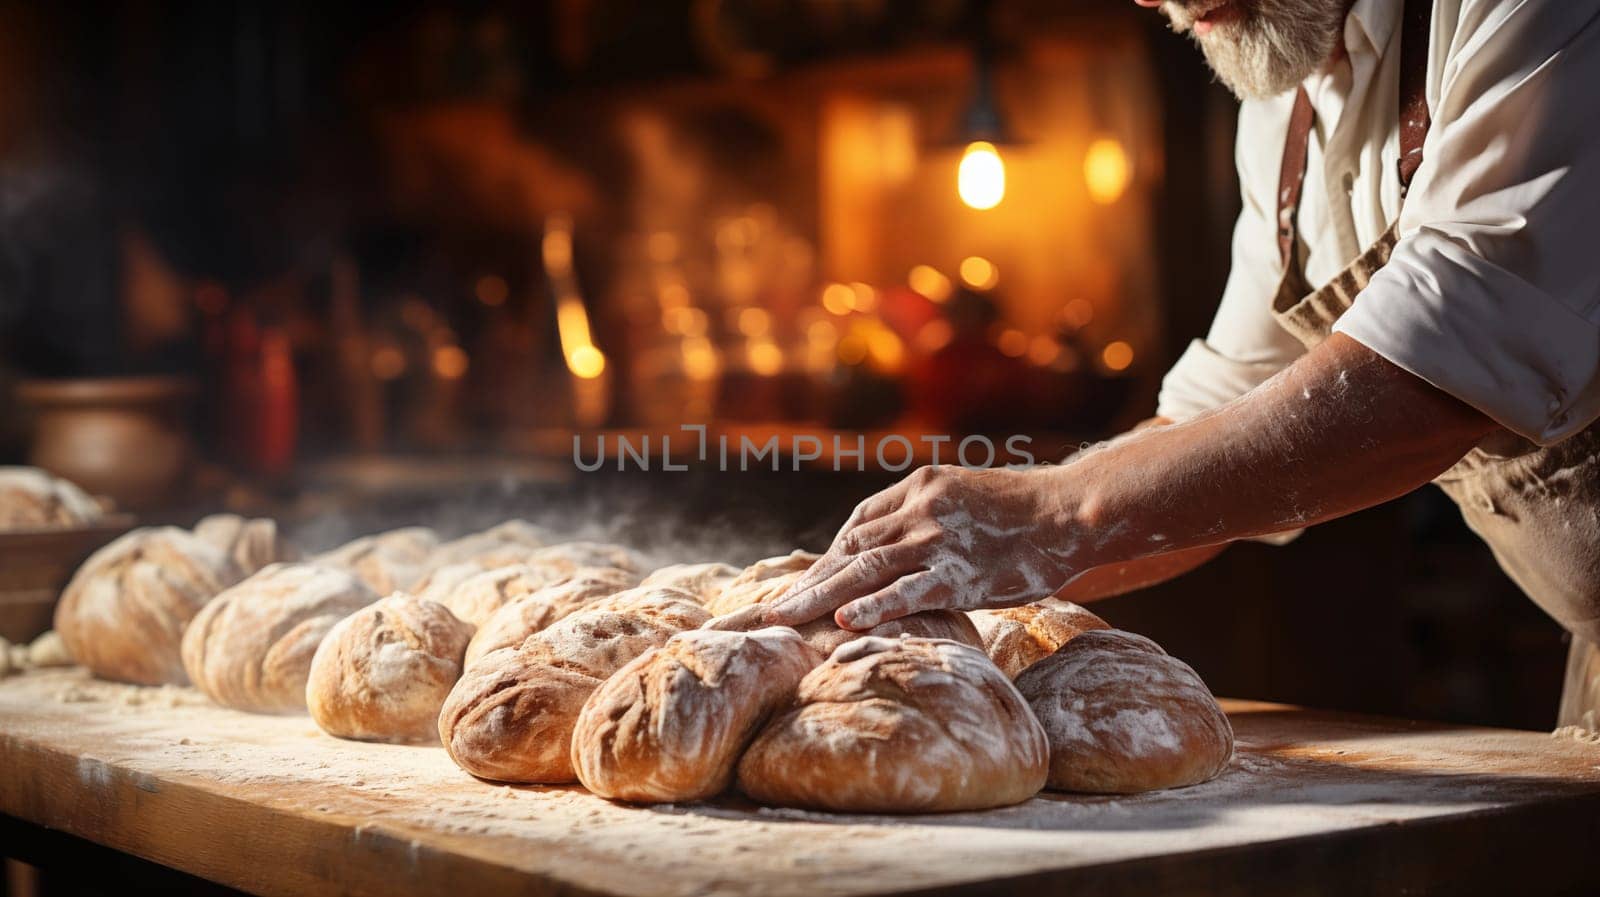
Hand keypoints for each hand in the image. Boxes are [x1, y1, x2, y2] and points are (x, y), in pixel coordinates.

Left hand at [761, 464, 1081, 629]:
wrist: (1071, 511)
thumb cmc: (1024, 511)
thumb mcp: (964, 494)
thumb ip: (928, 514)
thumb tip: (898, 543)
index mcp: (917, 486)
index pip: (858, 526)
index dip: (828, 558)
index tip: (806, 585)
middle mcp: (918, 509)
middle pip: (848, 549)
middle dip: (805, 583)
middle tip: (766, 612)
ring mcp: (936, 539)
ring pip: (863, 570)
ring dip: (817, 597)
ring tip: (780, 621)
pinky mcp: (959, 572)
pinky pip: (908, 591)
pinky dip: (874, 606)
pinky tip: (844, 622)